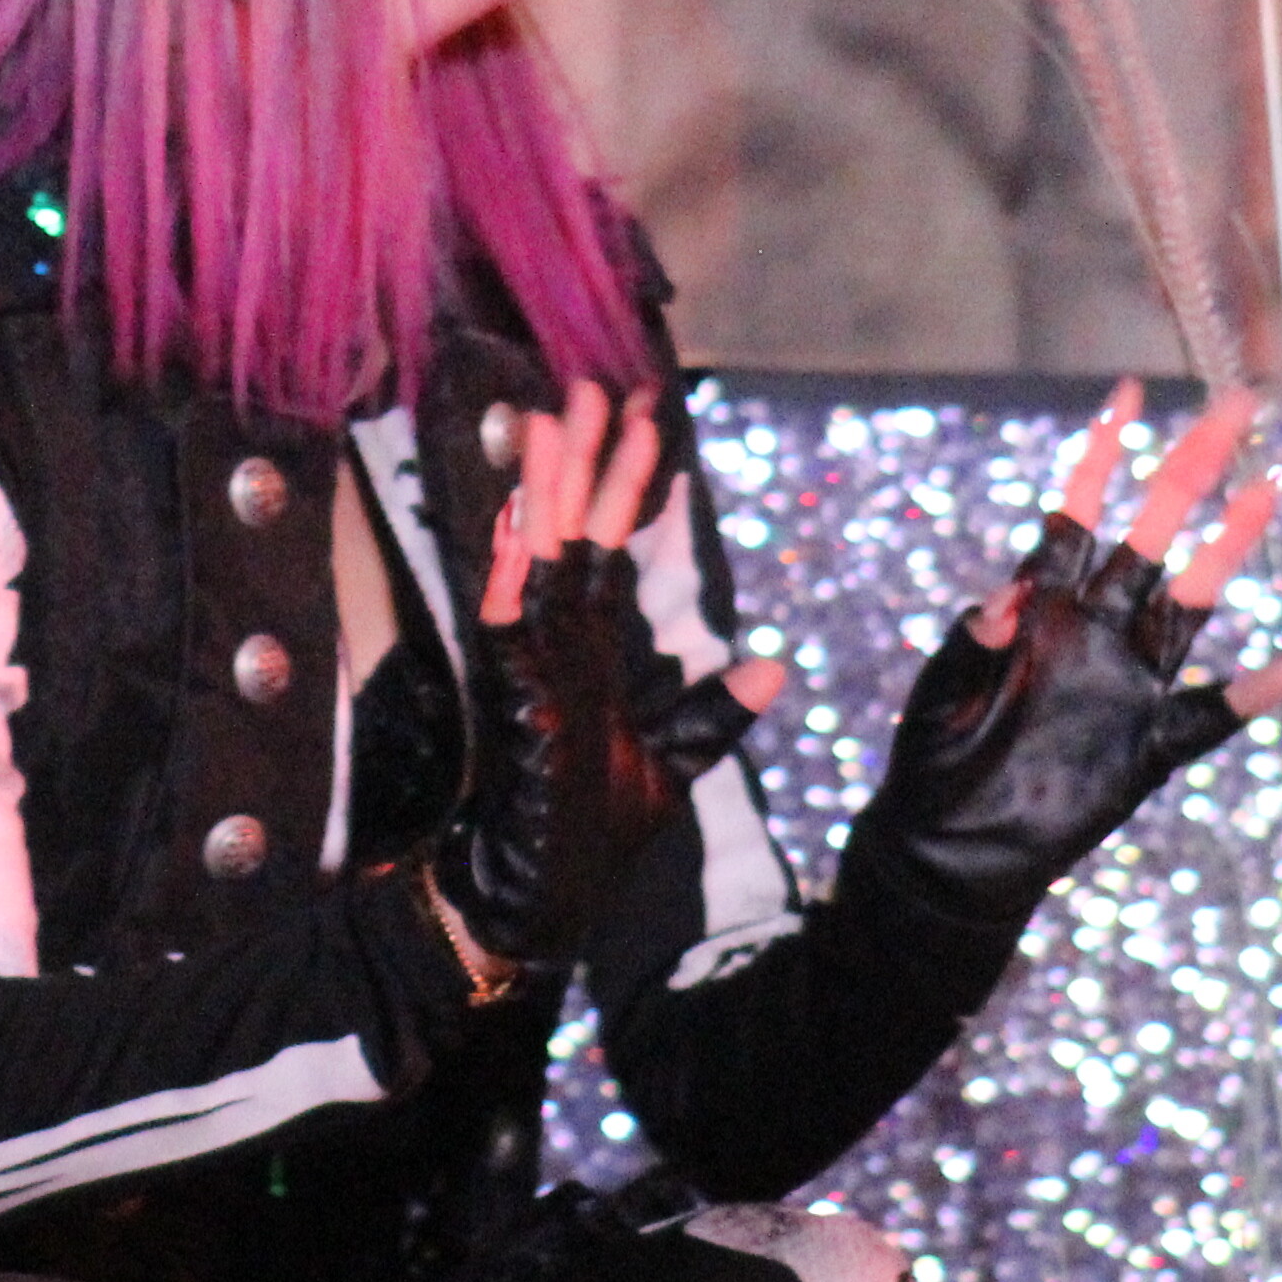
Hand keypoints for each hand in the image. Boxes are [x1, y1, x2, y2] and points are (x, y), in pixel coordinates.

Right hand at [435, 386, 764, 966]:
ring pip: (539, 558)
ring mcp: (534, 665)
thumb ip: (718, 712)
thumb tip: (773, 661)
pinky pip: (508, 622)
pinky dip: (510, 571)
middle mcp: (560, 642)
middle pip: (577, 531)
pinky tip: (517, 520)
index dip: (632, 484)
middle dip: (590, 461)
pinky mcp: (514, 698)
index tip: (650, 420)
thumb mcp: (678, 763)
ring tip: (553, 420)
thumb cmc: (597, 830)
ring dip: (545, 490)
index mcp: (597, 648)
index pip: (614, 547)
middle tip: (598, 386)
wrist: (545, 896)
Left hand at [852, 382, 1281, 927]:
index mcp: (1039, 606)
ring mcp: (1125, 684)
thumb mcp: (937, 694)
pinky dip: (1263, 690)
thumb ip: (972, 645)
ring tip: (1267, 492)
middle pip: (1150, 535)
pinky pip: (1215, 715)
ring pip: (1188, 603)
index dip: (1102, 453)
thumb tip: (1006, 600)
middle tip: (1234, 407)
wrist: (948, 843)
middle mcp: (1092, 631)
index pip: (1076, 513)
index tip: (1129, 391)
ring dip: (1226, 549)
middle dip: (1187, 470)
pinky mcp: (1146, 746)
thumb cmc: (933, 754)